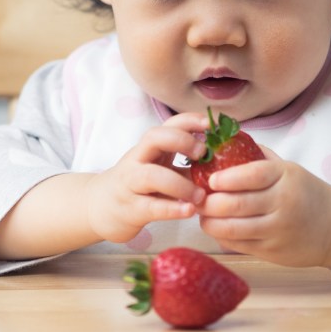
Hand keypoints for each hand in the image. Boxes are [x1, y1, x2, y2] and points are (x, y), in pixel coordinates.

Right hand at [84, 112, 208, 242]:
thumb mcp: (163, 169)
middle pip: (153, 138)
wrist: (102, 207)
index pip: (169, 124)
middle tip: (203, 152)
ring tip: (201, 195)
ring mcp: (131, 184)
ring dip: (180, 183)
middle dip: (180, 140)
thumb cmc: (141, 186)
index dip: (191, 120)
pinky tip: (189, 211)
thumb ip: (189, 165)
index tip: (213, 123)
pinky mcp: (130, 209)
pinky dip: (172, 208)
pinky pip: (150, 207)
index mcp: (150, 147)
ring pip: (151, 175)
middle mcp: (138, 160)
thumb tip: (228, 159)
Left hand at [197, 147, 330, 268]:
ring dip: (210, 221)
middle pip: (236, 204)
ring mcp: (277, 230)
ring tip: (202, 214)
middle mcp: (282, 203)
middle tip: (197, 197)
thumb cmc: (305, 193)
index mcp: (286, 177)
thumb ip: (258, 158)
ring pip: (232, 228)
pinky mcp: (272, 251)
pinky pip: (238, 244)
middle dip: (209, 202)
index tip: (210, 179)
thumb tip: (223, 142)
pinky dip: (221, 236)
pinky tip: (216, 227)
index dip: (227, 178)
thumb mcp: (288, 170)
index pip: (253, 174)